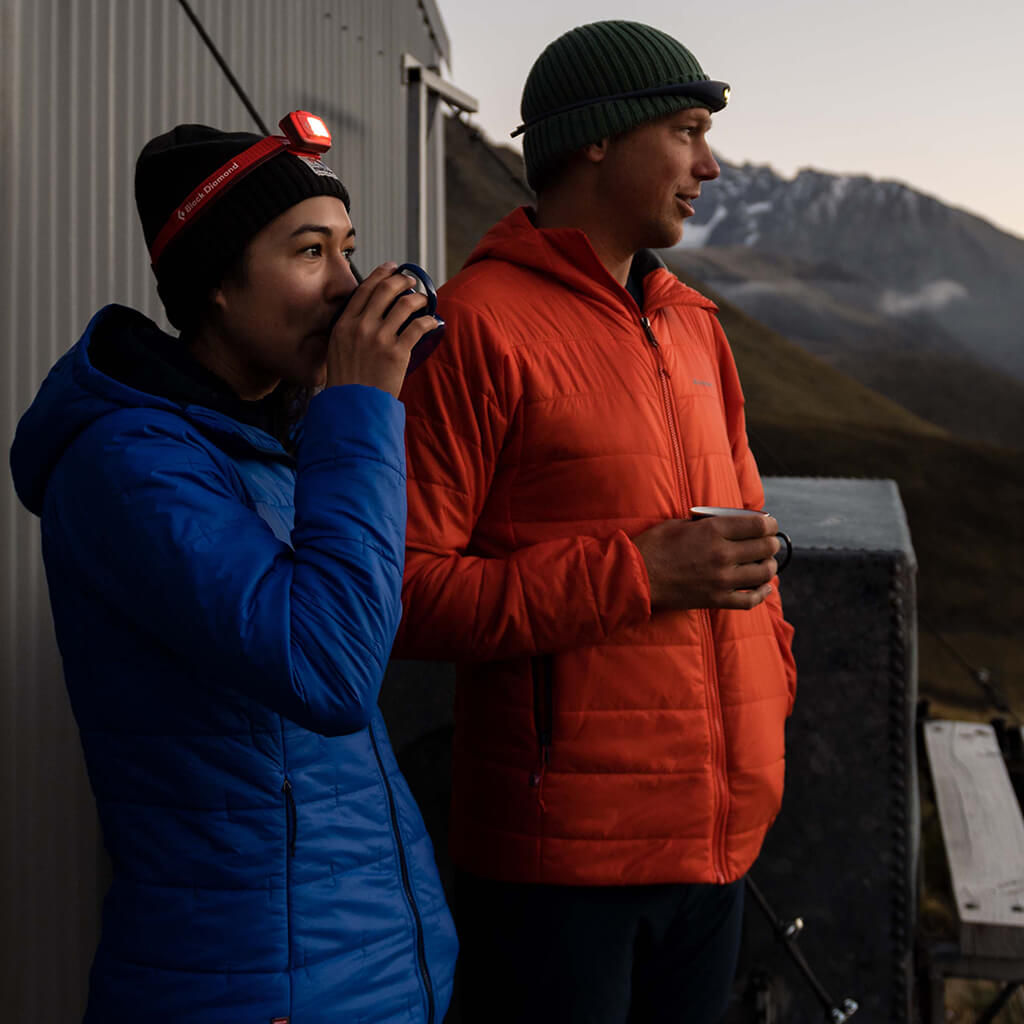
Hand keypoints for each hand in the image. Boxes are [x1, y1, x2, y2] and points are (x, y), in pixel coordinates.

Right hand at [325, 263, 440, 397]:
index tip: (391, 267)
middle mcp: (361, 326)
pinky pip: (418, 327)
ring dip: (419, 298)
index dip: (381, 274)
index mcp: (344, 324)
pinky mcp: (397, 352)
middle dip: (402, 280)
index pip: (364, 290)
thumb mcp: (336, 348)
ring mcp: (380, 338)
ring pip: (405, 305)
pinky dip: (429, 320)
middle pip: (386, 290)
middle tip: (411, 280)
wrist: (352, 405)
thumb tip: (367, 314)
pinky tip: (433, 321)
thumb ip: (349, 329)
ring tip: (424, 299)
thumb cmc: (346, 381)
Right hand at [633, 514, 782, 611]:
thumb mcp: (681, 523)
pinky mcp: (716, 599)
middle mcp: (722, 554)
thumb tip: (732, 523)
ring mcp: (721, 579)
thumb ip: (709, 523)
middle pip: (765, 548)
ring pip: (764, 573)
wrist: (636, 576)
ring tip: (765, 562)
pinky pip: (750, 600)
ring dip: (769, 566)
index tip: (770, 525)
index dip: (770, 524)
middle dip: (771, 543)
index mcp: (714, 530)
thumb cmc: (654, 546)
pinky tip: (764, 587)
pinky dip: (762, 593)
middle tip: (767, 543)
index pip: (759, 526)